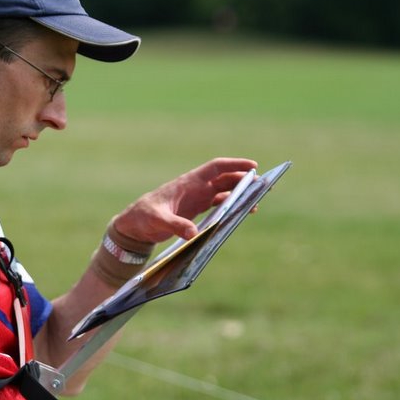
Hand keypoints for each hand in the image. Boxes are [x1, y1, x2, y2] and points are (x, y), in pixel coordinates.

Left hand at [112, 157, 257, 243]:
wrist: (135, 224)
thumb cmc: (143, 217)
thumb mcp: (158, 220)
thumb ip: (176, 225)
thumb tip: (194, 235)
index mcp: (188, 183)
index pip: (215, 168)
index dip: (234, 165)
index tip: (253, 166)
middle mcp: (195, 187)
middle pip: (225, 178)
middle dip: (244, 179)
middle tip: (264, 185)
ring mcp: (196, 197)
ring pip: (224, 190)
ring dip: (240, 193)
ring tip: (257, 200)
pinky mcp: (196, 208)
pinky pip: (218, 203)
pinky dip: (231, 205)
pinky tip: (243, 212)